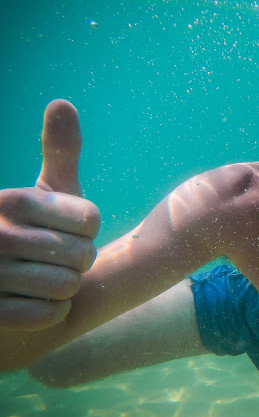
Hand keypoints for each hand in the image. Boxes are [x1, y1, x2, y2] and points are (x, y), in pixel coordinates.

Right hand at [0, 100, 100, 330]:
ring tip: (43, 278)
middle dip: (78, 260)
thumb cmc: (29, 231)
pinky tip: (32, 301)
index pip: (90, 219)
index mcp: (10, 201)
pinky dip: (51, 312)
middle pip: (82, 255)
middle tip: (54, 258)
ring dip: (64, 288)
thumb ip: (58, 152)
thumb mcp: (42, 191)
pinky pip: (50, 315)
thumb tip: (63, 102)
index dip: (87, 230)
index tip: (67, 230)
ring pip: (68, 287)